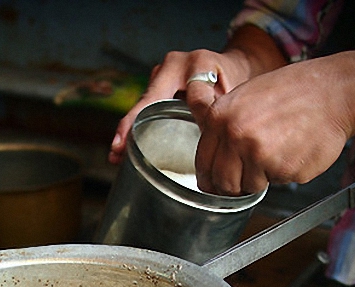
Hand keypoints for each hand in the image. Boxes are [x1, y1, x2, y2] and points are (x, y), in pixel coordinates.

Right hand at [107, 48, 251, 164]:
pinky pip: (148, 108)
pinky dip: (139, 127)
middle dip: (128, 129)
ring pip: (145, 106)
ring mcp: (163, 75)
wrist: (238, 68)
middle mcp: (171, 66)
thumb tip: (206, 142)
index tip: (127, 142)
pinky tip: (127, 148)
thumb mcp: (232, 96)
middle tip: (116, 153)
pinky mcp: (161, 87)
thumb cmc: (237, 82)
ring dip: (131, 130)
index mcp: (191, 64)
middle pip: (145, 101)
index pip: (159, 96)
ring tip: (117, 155)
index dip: (138, 121)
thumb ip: (216, 114)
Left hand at [196, 56, 353, 195]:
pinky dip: (285, 174)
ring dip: (261, 178)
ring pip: (249, 187)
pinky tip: (294, 150)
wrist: (335, 92)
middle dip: (234, 185)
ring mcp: (258, 154)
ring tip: (278, 152)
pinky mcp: (283, 169)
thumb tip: (207, 158)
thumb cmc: (293, 92)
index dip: (210, 178)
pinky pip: (276, 183)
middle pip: (223, 183)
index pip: (202, 164)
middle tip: (250, 174)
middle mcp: (235, 135)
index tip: (215, 184)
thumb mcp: (244, 97)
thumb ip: (222, 126)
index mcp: (220, 117)